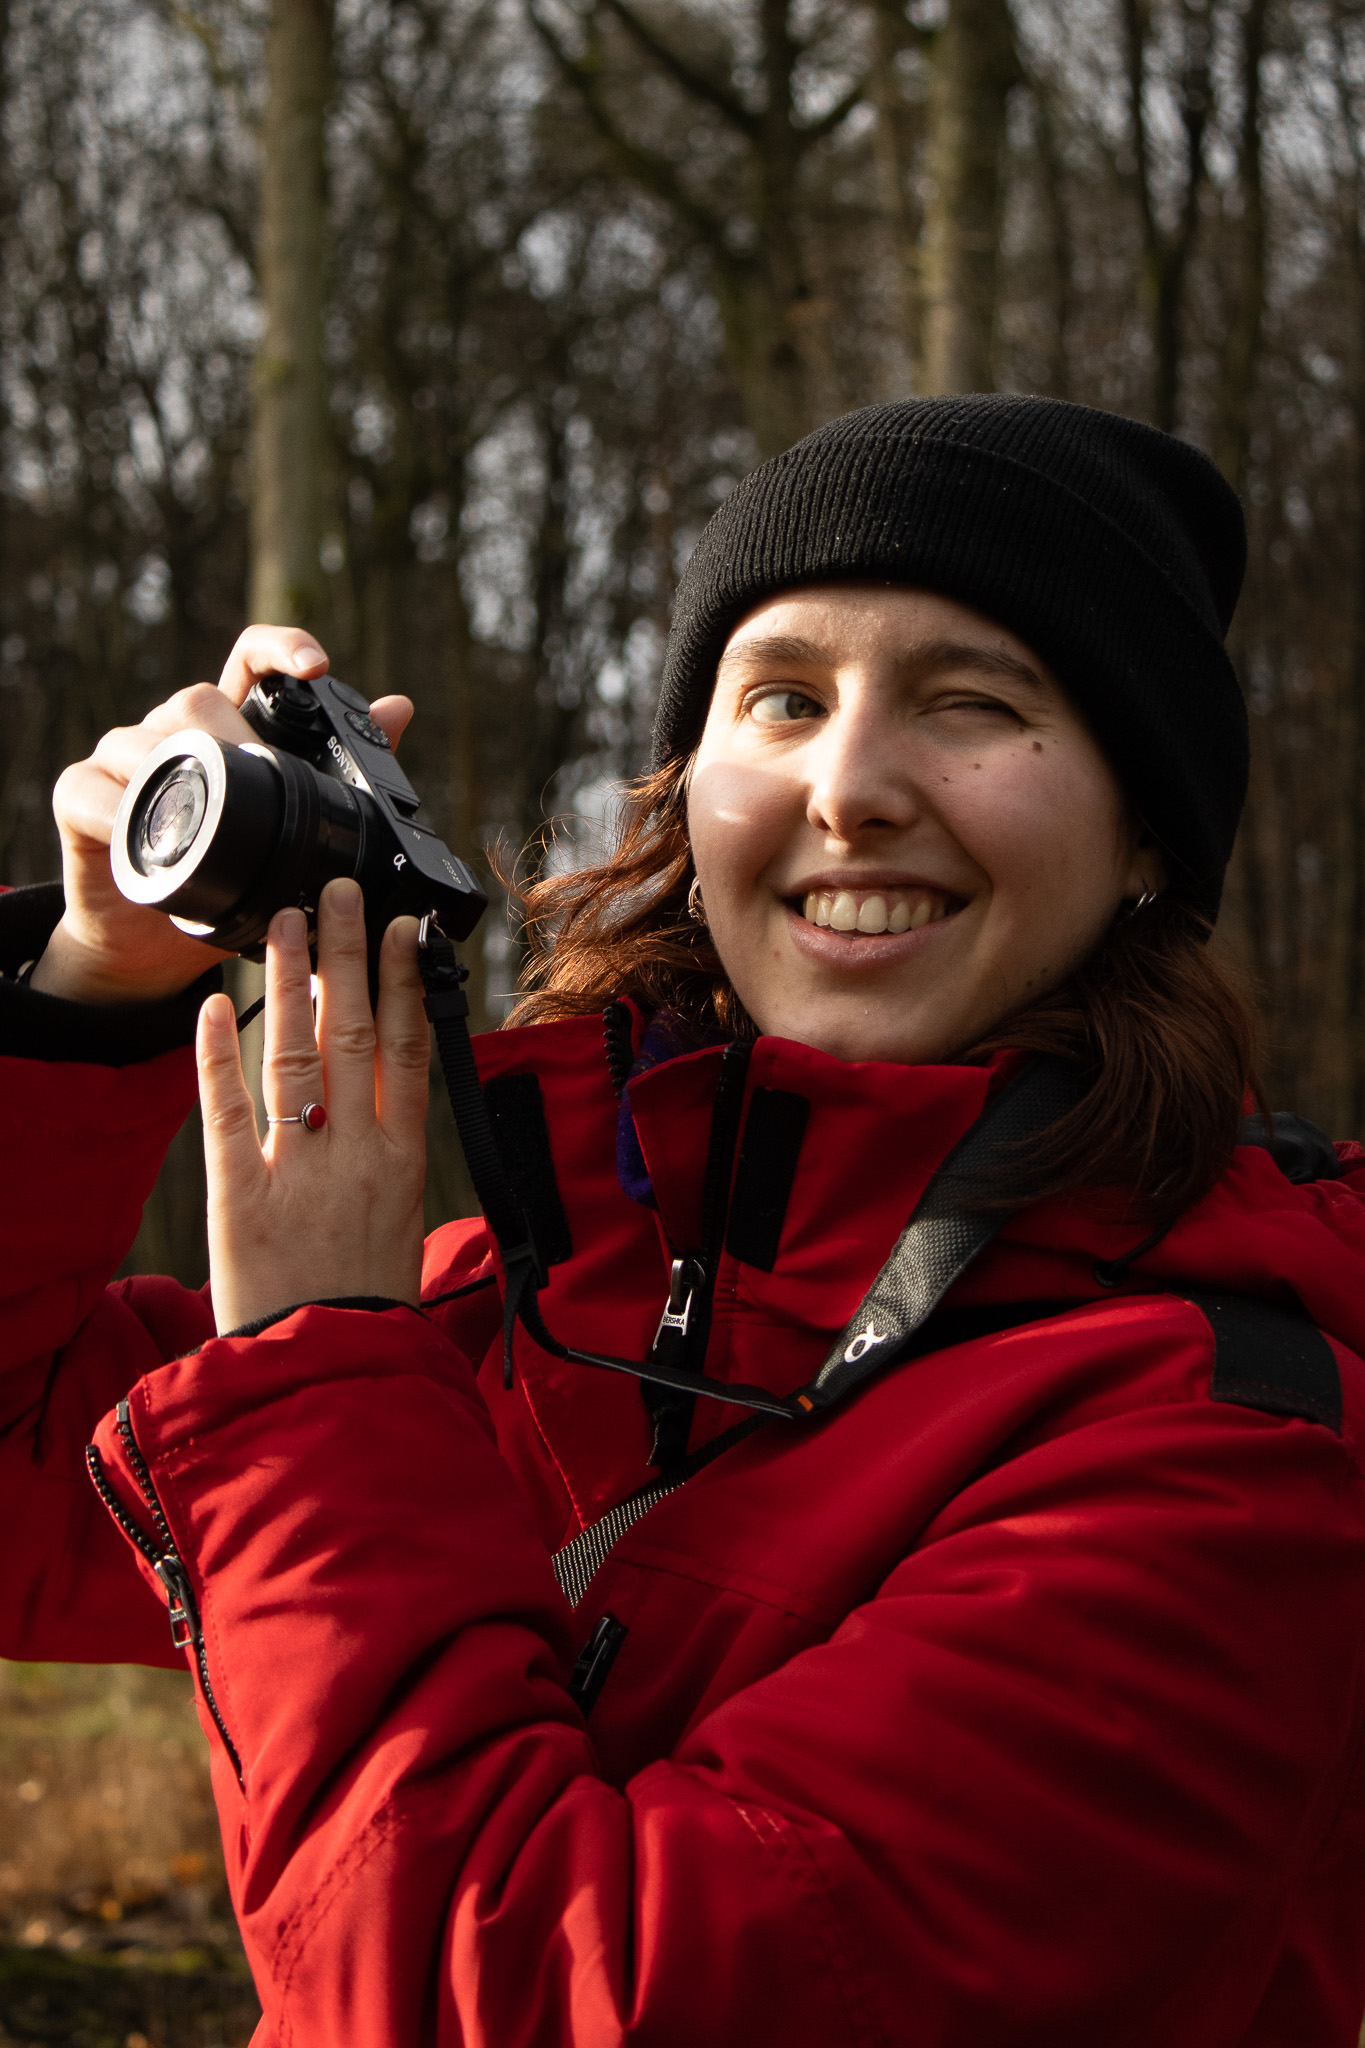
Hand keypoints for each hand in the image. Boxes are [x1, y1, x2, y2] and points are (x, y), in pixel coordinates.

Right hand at [29, 625, 414, 1005]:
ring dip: (177, 772)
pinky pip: (92, 790)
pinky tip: (137, 829)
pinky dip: (118, 810)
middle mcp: (172, 730)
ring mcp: (121, 760)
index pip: (251, 659)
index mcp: (228, 726)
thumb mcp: (293, 828)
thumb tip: (398, 708)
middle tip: (263, 779)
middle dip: (236, 736)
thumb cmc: (226, 877)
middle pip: (197, 698)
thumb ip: (342, 769)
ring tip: (205, 813)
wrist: (155, 946)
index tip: (316, 666)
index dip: (281, 647)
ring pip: (145, 737)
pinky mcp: (80, 797)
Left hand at [196, 879, 428, 1332]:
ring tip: (284, 924)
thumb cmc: (373, 1305)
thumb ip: (395, 1158)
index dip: (405, 982)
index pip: (410, 1048)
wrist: (334, 1372)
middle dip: (347, 955)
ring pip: (294, 1055)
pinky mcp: (239, 1196)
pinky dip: (216, 1056)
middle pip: (353, 1032)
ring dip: (289, 983)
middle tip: (336, 893)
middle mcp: (357, 1152)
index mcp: (404, 1158)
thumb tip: (395, 1102)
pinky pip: (227, 1112)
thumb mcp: (408, 1225)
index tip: (402, 928)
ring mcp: (298, 1169)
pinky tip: (211, 1007)